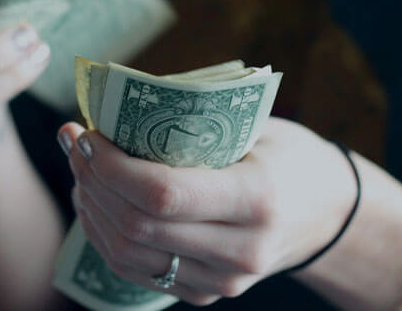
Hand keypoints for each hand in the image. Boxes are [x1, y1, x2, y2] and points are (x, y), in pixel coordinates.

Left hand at [59, 117, 356, 305]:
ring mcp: (222, 281)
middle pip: (136, 225)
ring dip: (90, 207)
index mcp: (257, 199)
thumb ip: (190, 124)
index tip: (86, 133)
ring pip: (127, 253)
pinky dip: (104, 234)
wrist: (327, 214)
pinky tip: (94, 201)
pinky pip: (135, 270)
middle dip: (91, 180)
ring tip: (80, 169)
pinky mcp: (205, 293)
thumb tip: (111, 109)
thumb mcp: (253, 127)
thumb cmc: (287, 155)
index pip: (162, 193)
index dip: (110, 166)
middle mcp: (240, 250)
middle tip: (74, 143)